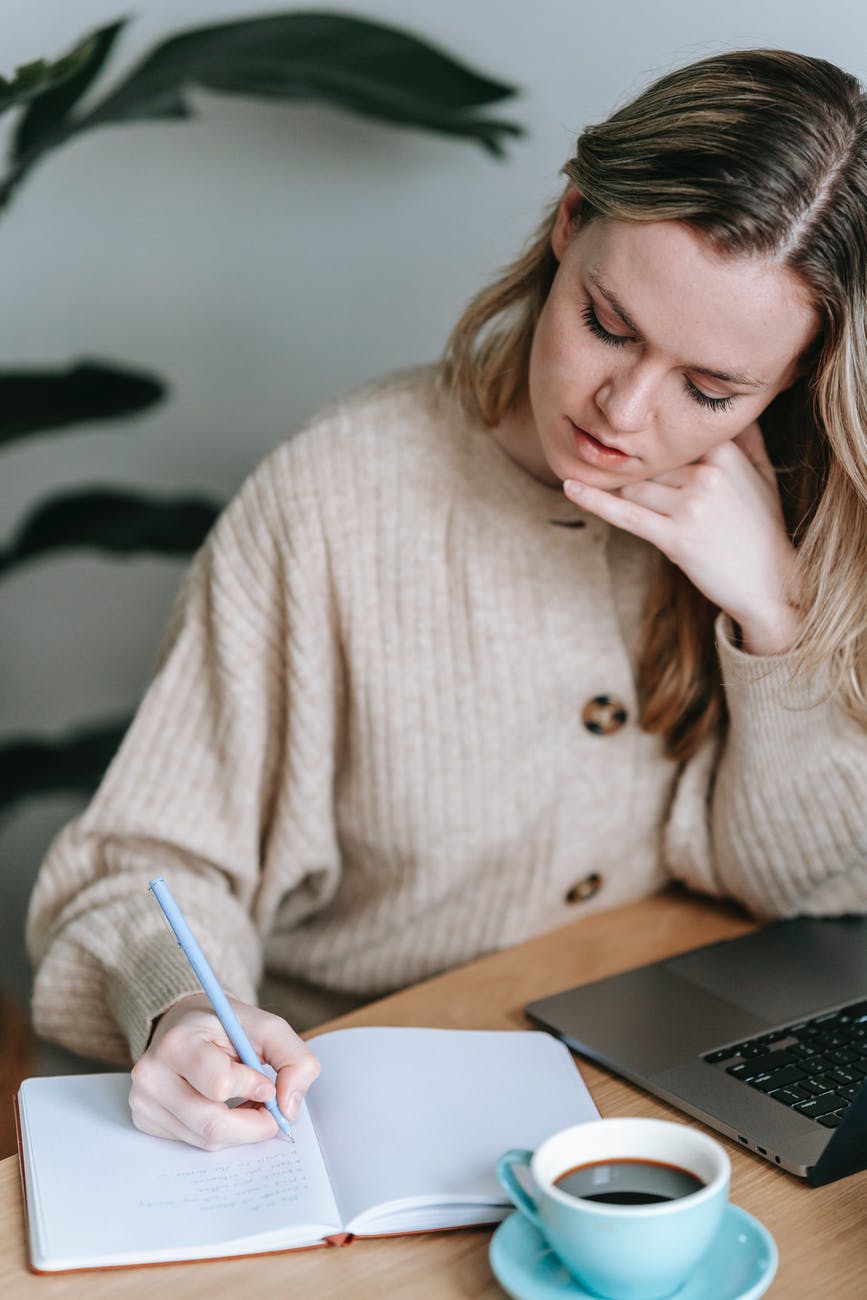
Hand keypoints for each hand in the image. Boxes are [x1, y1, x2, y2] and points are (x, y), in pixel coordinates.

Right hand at [129, 992, 319, 1148]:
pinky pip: (193, 1142)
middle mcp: (152, 1074)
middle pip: (212, 1123)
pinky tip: (224, 1109)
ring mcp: (144, 1101)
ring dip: (239, 1129)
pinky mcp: (145, 1120)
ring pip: (205, 1139)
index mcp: (178, 1042)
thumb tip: (289, 1109)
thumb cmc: (225, 1026)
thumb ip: (294, 1061)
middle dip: (253, 1124)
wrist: (184, 1024)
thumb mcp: (268, 1028)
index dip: (253, 1088)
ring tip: (248, 1103)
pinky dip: (219, 1133)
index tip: (267, 1082)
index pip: (220, 1084)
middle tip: (272, 1112)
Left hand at [563, 422, 803, 654]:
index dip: (649, 449)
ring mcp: (691, 507)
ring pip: (633, 488)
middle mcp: (708, 474)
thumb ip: (746, 438)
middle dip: (633, 474)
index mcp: (725, 452)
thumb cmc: (763, 528)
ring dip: (621, 493)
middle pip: (647, 465)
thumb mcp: (763, 475)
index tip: (630, 443)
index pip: (668, 441)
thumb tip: (727, 410)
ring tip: (619, 494)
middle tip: (620, 475)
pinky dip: (594, 501)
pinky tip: (570, 487)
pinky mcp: (676, 538)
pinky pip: (625, 514)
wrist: (771, 584)